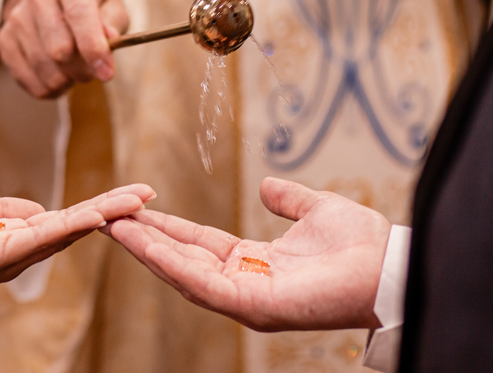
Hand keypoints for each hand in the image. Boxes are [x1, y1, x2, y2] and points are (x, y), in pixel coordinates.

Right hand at [0, 0, 129, 97]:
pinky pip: (27, 80)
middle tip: (93, 70)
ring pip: (43, 68)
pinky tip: (58, 76)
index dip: (93, 47)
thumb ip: (114, 23)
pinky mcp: (5, 40)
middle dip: (82, 70)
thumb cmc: (91, 5)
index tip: (106, 73)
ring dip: (66, 81)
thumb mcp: (111, 5)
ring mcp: (17, 17)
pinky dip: (48, 88)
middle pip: (59, 49)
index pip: (79, 14)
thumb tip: (108, 40)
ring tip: (75, 71)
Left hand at [0, 183, 154, 290]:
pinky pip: (41, 237)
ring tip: (133, 200)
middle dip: (111, 210)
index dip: (96, 206)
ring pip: (65, 232)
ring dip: (100, 214)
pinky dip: (71, 223)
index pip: (63, 220)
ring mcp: (8, 258)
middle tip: (147, 194)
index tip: (128, 193)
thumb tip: (40, 208)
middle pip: (73, 228)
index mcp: (11, 239)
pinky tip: (96, 212)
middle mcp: (15, 254)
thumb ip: (4, 208)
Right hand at [104, 177, 391, 331]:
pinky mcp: (252, 305)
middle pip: (181, 261)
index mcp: (255, 264)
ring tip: (112, 225)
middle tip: (104, 216)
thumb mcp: (315, 210)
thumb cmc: (360, 245)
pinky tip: (145, 242)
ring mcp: (246, 299)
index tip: (133, 209)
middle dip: (142, 239)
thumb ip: (289, 199)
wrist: (388, 264)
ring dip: (145, 250)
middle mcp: (244, 285)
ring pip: (182, 274)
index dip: (165, 228)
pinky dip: (169, 262)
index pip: (198, 245)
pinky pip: (202, 283)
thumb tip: (268, 186)